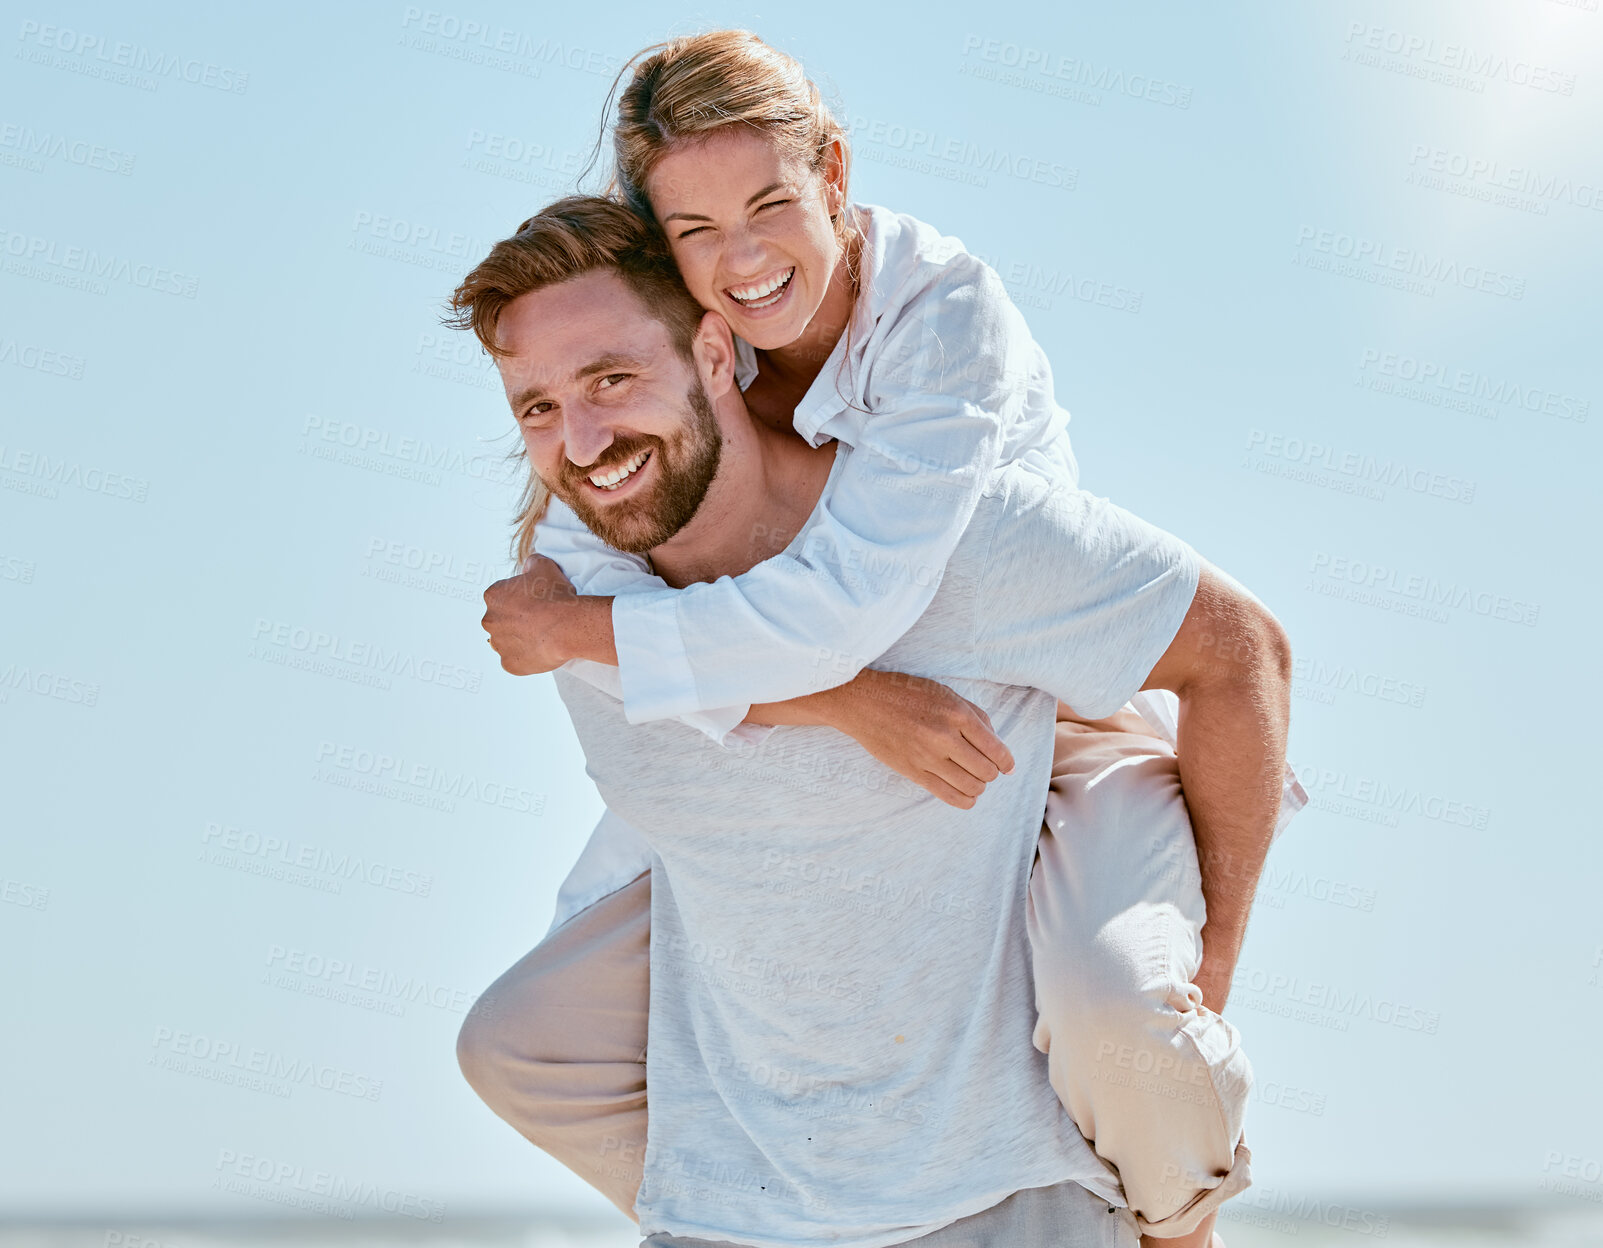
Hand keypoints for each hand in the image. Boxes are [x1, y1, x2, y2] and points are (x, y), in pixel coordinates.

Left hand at [481, 554, 578, 674]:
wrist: (567, 626)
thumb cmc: (555, 596)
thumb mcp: (545, 566)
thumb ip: (531, 563)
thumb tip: (528, 566)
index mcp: (494, 596)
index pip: (501, 596)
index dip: (518, 599)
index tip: (533, 602)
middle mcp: (490, 621)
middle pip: (500, 620)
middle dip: (515, 620)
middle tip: (537, 620)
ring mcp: (499, 645)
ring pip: (506, 642)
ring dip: (518, 639)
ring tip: (540, 636)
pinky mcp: (510, 664)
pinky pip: (515, 661)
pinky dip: (525, 658)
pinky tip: (541, 650)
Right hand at [841, 670, 1014, 808]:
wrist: (864, 702)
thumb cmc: (907, 693)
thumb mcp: (946, 692)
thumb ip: (975, 715)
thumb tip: (997, 743)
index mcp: (957, 714)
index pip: (995, 748)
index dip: (1007, 762)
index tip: (1008, 766)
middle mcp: (945, 737)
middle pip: (986, 770)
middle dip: (992, 772)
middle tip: (986, 768)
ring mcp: (928, 757)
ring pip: (971, 786)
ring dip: (979, 786)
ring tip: (973, 779)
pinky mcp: (914, 772)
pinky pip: (949, 796)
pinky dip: (965, 800)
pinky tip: (966, 794)